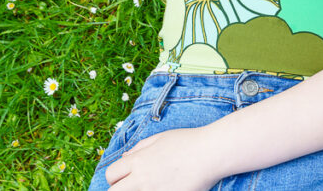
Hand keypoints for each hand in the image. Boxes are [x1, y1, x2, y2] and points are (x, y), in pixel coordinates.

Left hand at [105, 126, 225, 190]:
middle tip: (131, 187)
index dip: (114, 178)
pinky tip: (163, 189)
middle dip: (119, 190)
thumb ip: (139, 148)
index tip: (123, 178)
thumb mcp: (161, 137)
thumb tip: (124, 158)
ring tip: (149, 187)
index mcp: (139, 160)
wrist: (211, 153)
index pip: (111, 174)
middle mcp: (142, 178)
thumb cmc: (188, 141)